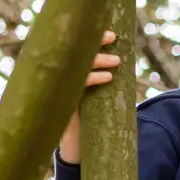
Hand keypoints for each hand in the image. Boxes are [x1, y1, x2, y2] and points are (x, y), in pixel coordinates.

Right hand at [58, 30, 120, 163]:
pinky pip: (76, 84)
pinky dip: (93, 78)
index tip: (109, 32)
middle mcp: (59, 76)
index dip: (90, 37)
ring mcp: (59, 88)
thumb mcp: (96, 95)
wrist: (76, 147)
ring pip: (76, 66)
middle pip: (73, 51)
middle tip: (112, 37)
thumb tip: (121, 58)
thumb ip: (100, 77)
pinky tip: (108, 77)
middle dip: (93, 41)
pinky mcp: (61, 101)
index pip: (75, 47)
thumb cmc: (89, 118)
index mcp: (66, 71)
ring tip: (117, 61)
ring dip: (98, 60)